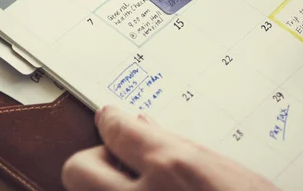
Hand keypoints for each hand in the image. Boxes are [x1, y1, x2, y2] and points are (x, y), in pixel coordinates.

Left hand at [62, 106, 276, 190]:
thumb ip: (178, 148)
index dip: (110, 120)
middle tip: (120, 161)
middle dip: (95, 159)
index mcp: (172, 167)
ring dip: (105, 186)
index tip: (110, 119)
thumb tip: (145, 126)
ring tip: (135, 187)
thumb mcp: (225, 171)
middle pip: (77, 168)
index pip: (116, 130)